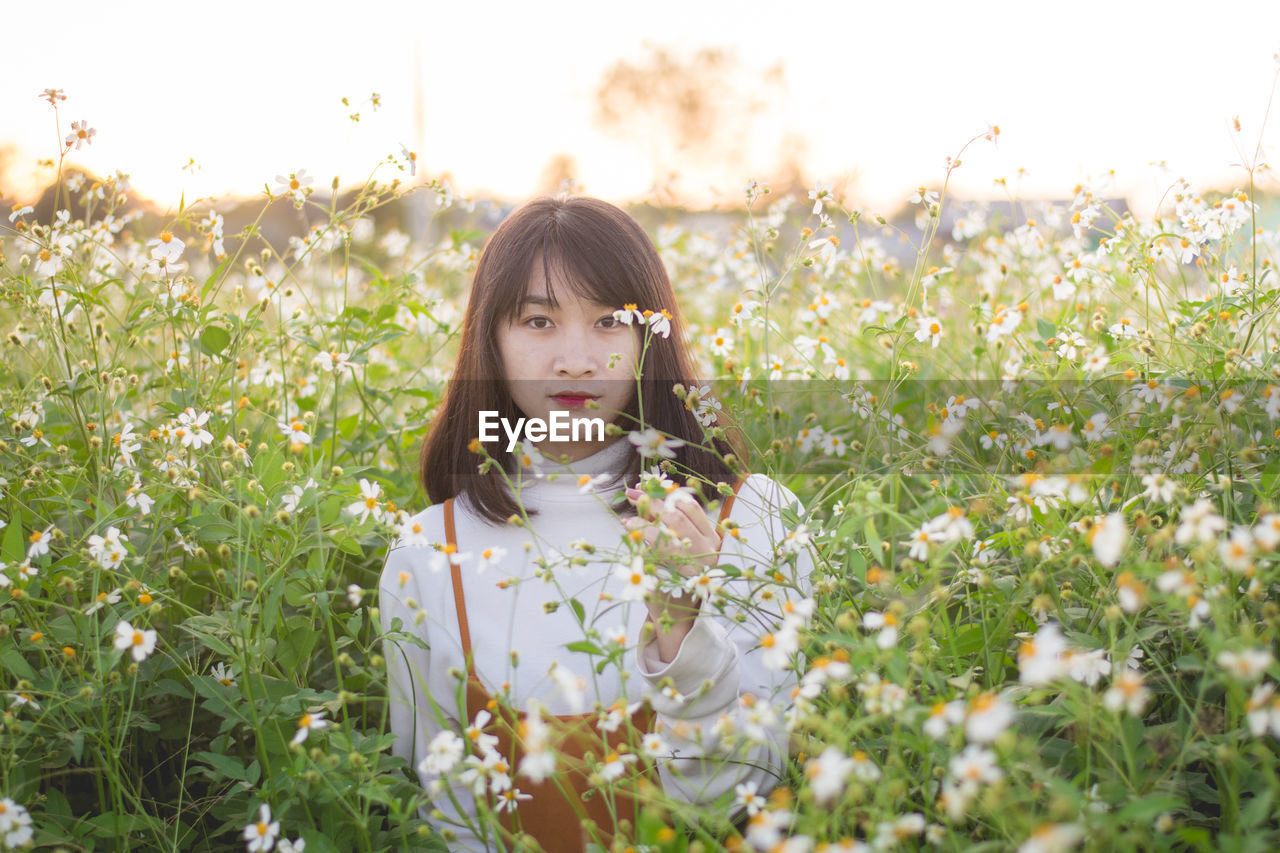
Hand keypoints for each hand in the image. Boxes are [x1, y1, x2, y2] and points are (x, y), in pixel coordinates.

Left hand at [623, 487, 726, 662]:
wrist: (683, 618)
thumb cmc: (687, 579)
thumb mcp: (692, 550)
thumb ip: (679, 526)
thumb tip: (654, 493)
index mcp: (712, 539)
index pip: (690, 507)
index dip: (667, 494)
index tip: (649, 486)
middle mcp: (705, 552)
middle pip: (675, 517)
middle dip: (650, 502)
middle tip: (632, 494)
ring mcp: (690, 566)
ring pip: (664, 534)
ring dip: (641, 524)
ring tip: (626, 520)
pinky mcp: (672, 580)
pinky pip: (653, 555)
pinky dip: (640, 544)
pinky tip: (629, 537)